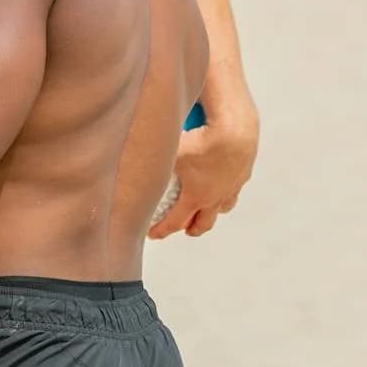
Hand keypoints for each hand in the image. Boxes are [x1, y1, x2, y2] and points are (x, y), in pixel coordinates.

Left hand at [149, 114, 256, 238]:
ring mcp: (231, 187)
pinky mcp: (242, 174)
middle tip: (183, 229)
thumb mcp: (168, 152)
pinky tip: (221, 187)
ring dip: (211, 213)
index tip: (152, 235)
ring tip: (203, 211)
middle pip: (203, 222)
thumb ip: (148, 160)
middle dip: (191, 228)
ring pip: (222, 208)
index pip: (175, 221)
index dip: (162, 230)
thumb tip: (123, 159)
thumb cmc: (200, 141)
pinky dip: (225, 194)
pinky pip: (233, 190)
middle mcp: (215, 197)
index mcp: (196, 196)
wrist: (236, 131)